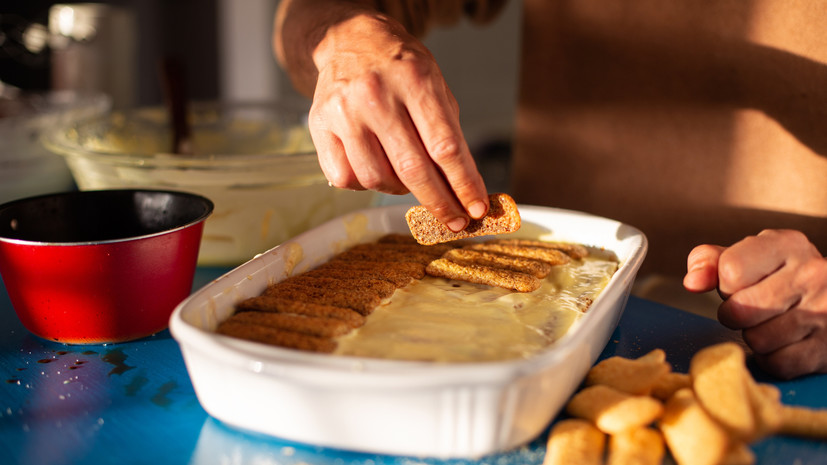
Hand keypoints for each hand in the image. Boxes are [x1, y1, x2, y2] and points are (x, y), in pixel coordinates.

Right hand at [309, 12, 488, 230]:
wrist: (350, 40)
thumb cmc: (400, 68)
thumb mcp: (435, 85)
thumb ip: (449, 133)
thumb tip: (465, 187)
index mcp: (414, 80)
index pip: (445, 146)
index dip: (463, 183)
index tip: (476, 208)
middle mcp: (376, 96)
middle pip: (413, 168)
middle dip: (439, 202)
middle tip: (455, 221)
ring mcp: (344, 112)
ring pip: (377, 179)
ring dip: (400, 191)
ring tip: (409, 181)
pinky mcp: (319, 126)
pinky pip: (345, 178)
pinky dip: (366, 185)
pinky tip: (377, 171)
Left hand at [683, 229, 826, 378]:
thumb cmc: (782, 277)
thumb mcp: (750, 257)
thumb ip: (712, 262)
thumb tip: (692, 282)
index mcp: (787, 244)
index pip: (730, 271)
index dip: (726, 285)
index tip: (742, 285)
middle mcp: (812, 274)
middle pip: (738, 310)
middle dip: (735, 314)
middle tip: (754, 308)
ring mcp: (825, 311)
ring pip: (756, 340)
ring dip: (755, 337)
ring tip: (772, 323)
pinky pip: (778, 363)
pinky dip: (773, 359)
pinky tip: (785, 343)